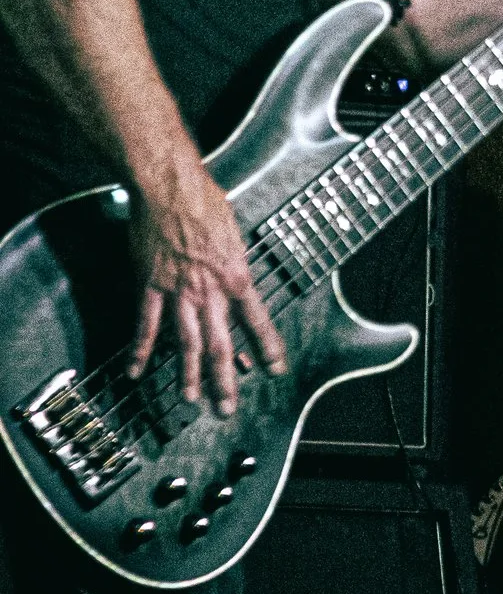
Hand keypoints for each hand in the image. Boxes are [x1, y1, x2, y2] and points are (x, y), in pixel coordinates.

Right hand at [129, 147, 286, 416]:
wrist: (169, 186)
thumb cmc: (205, 202)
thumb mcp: (234, 235)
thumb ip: (235, 265)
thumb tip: (238, 285)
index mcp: (236, 276)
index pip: (257, 321)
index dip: (268, 348)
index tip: (274, 369)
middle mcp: (209, 290)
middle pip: (221, 345)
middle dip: (226, 380)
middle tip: (227, 407)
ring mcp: (178, 292)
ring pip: (186, 344)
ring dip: (189, 375)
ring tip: (192, 399)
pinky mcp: (149, 286)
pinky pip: (146, 326)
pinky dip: (141, 352)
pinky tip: (137, 372)